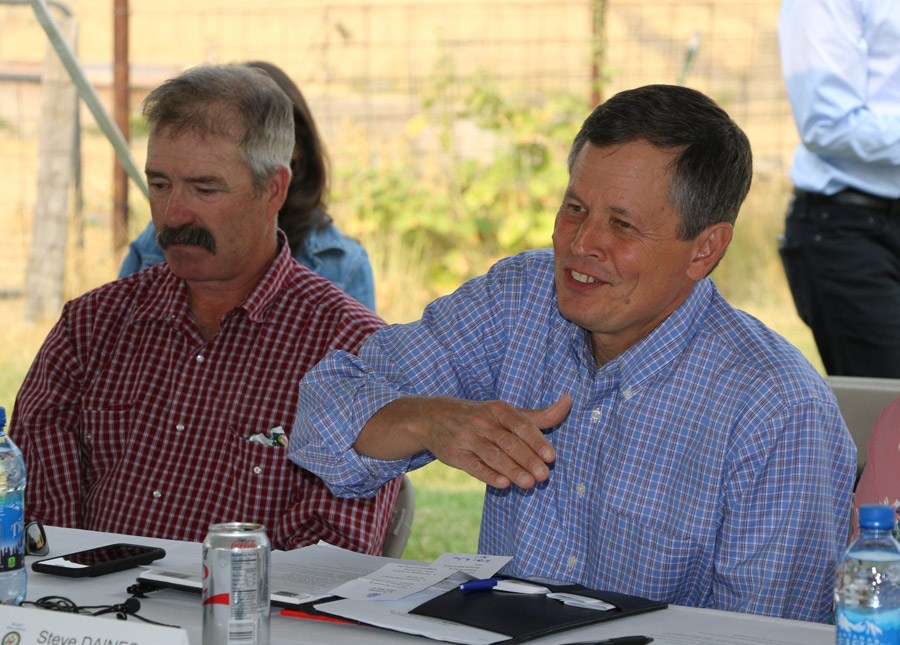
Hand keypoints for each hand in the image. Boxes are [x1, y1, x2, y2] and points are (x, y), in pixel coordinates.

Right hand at [356, 394, 571, 488]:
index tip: (551, 457)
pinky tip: (502, 483)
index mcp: (498, 410)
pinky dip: (487, 474)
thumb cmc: (480, 416)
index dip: (536, 441)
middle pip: (508, 442)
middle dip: (527, 459)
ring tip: (528, 484)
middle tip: (544, 476)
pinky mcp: (454, 454)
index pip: (520, 425)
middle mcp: (483, 422)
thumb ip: (538, 415)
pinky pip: (472, 466)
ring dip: (511, 470)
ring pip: (492, 455)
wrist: (433, 417)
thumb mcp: (506, 413)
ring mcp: (467, 438)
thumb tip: (568, 402)